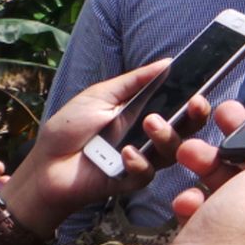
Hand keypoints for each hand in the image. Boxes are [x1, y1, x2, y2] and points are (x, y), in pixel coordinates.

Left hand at [0, 61, 193, 237]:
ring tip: (151, 123)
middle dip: (195, 117)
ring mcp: (142, 160)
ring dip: (167, 136)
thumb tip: (168, 62)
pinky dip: (140, 162)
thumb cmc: (69, 128)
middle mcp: (150, 139)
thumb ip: (134, 81)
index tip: (201, 90)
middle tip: (194, 103)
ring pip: (171, 152)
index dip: (195, 102)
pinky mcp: (129, 182)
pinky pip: (147, 173)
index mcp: (145, 115)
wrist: (44, 165)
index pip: (180, 109)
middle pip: (186, 130)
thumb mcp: (100, 95)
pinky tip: (127, 154)